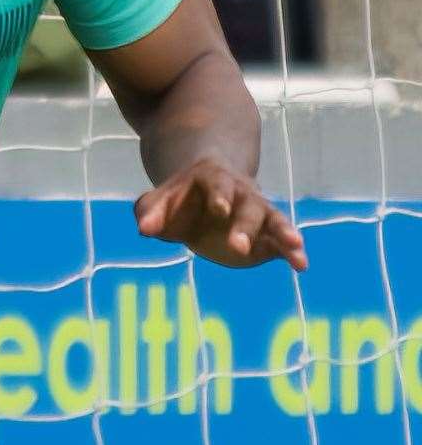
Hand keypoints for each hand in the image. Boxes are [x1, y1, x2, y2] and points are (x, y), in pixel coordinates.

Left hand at [135, 158, 307, 270]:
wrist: (206, 194)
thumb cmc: (179, 199)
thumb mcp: (159, 201)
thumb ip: (150, 212)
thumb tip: (143, 228)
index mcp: (213, 180)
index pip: (218, 186)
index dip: (219, 196)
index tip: (220, 208)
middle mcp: (241, 194)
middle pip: (247, 207)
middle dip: (244, 226)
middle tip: (238, 247)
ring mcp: (257, 213)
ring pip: (273, 220)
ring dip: (283, 233)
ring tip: (295, 247)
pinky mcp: (267, 236)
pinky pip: (282, 241)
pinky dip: (292, 251)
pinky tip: (301, 265)